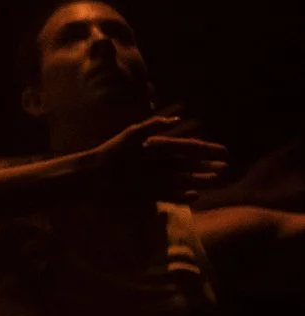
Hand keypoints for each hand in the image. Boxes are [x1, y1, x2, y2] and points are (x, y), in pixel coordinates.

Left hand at [89, 112, 228, 204]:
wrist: (90, 177)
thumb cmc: (110, 154)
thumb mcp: (131, 136)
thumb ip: (152, 126)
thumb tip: (176, 119)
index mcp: (156, 149)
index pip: (186, 148)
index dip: (205, 149)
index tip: (223, 151)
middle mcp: (158, 164)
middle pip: (188, 165)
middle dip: (206, 166)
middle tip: (225, 168)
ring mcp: (154, 180)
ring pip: (183, 180)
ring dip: (199, 180)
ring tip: (216, 180)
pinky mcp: (148, 195)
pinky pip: (170, 196)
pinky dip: (183, 196)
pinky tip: (196, 196)